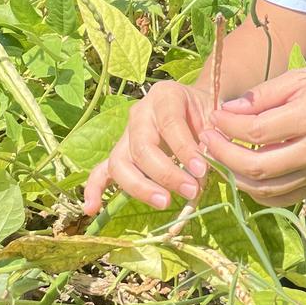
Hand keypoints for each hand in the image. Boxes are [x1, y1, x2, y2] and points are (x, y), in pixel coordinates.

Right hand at [83, 80, 213, 214]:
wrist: (197, 106)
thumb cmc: (205, 112)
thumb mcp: (213, 119)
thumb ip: (210, 142)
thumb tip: (200, 174)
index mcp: (164, 96)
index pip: (170, 124)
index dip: (185, 149)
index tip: (202, 170)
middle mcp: (140, 112)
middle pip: (142, 147)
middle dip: (166, 174)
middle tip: (191, 190)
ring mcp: (126, 133)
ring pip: (121, 161)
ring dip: (141, 187)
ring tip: (164, 202)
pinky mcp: (120, 152)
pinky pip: (101, 170)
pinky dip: (95, 189)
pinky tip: (92, 208)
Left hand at [204, 65, 305, 206]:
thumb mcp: (300, 77)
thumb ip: (263, 96)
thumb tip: (228, 111)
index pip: (256, 132)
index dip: (228, 127)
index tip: (213, 116)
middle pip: (256, 166)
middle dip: (223, 154)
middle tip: (207, 139)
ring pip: (266, 189)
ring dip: (236, 176)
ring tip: (221, 157)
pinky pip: (282, 198)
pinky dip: (258, 191)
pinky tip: (245, 175)